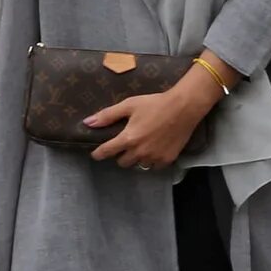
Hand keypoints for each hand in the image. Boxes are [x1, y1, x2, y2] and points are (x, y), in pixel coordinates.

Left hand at [87, 61, 228, 171]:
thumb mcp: (129, 105)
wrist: (183, 107)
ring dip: (136, 159)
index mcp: (128, 138)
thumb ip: (108, 115)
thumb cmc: (154, 104)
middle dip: (120, 155)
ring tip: (141, 147)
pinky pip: (154, 166)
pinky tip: (153, 150)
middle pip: (122, 162)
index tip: (96, 154)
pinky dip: (151, 161)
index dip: (98, 154)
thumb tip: (87, 123)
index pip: (107, 152)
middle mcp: (140, 151)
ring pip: (138, 165)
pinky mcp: (167, 160)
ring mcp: (154, 158)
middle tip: (125, 145)